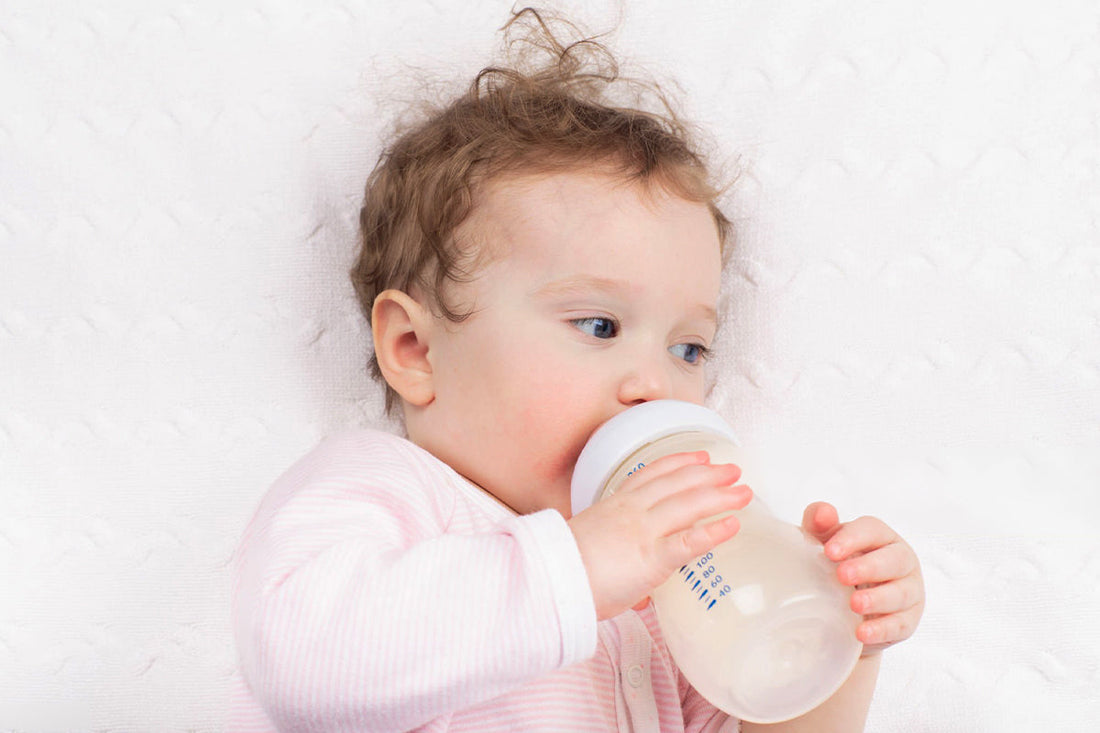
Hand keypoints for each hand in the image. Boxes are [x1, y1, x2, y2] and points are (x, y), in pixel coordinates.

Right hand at [569, 451, 752, 620]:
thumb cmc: (565, 570)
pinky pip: (691, 542)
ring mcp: (644, 531)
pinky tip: (733, 525)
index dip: (679, 463)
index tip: (699, 457)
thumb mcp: (590, 549)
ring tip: (743, 491)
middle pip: (677, 482)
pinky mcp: (653, 558)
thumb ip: (617, 561)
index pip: (651, 474)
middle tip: (732, 469)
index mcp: (615, 505)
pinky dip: (715, 531)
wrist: (553, 581)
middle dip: (708, 474)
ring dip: (720, 495)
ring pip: (689, 504)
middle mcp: (632, 511)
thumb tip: (635, 593)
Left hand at [802, 502, 924, 655]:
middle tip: (842, 575)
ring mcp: (909, 591)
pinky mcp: (908, 620)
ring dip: (878, 599)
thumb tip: (823, 512)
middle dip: (869, 567)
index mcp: (880, 537)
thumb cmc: (835, 565)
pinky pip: (900, 625)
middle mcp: (901, 560)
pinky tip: (862, 632)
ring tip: (853, 604)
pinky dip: (882, 629)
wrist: (843, 610)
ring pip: (901, 593)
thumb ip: (820, 524)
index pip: (872, 530)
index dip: (852, 539)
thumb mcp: (824, 543)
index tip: (829, 551)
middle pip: (894, 559)